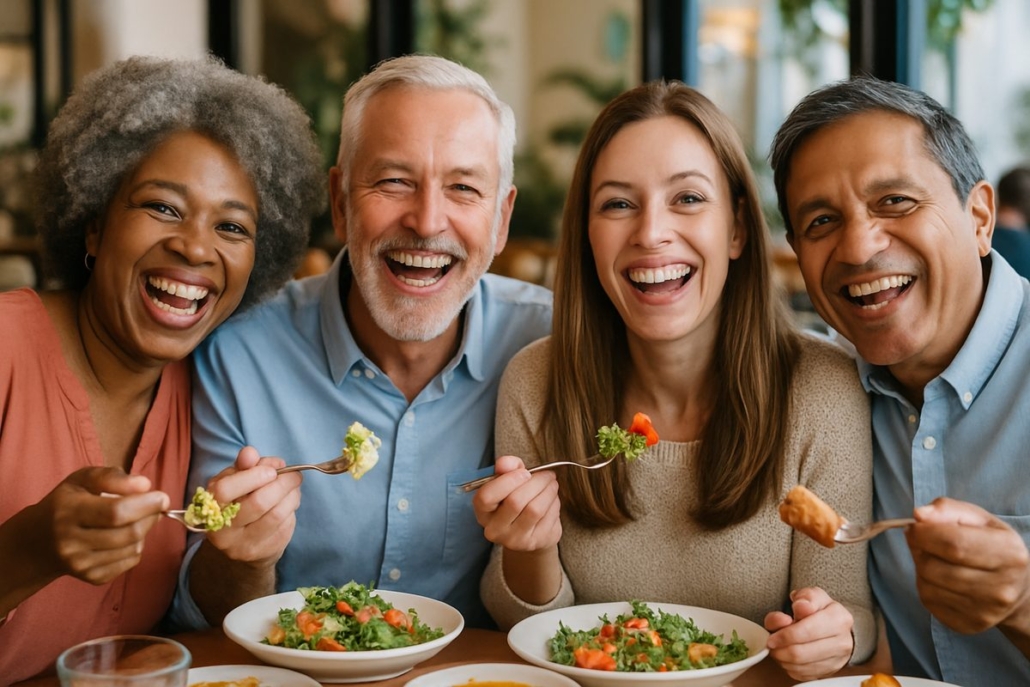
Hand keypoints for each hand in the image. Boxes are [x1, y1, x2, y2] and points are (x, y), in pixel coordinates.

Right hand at [39, 467, 167, 584]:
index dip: (146, 505)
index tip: (162, 497)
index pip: (116, 512)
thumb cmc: (67, 503)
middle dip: (151, 517)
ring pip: (133, 548)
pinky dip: (136, 547)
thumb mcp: (82, 480)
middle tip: (156, 506)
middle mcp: (71, 541)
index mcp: (68, 511)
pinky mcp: (91, 578)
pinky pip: (130, 562)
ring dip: (145, 531)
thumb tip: (145, 485)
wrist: (39, 542)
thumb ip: (112, 477)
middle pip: (128, 533)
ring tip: (137, 519)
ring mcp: (80, 564)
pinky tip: (124, 537)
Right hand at [202, 446, 301, 565]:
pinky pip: (285, 526)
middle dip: (282, 484)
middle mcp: (222, 531)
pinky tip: (289, 504)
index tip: (272, 470)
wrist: (242, 541)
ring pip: (276, 515)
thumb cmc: (238, 501)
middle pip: (258, 503)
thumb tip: (250, 453)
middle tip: (294, 475)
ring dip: (292, 496)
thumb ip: (243, 466)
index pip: (225, 490)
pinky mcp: (262, 553)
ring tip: (294, 487)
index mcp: (210, 507)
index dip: (253, 476)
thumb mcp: (235, 480)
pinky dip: (291, 510)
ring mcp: (242, 546)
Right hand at [472, 455, 560, 551]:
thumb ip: (507, 467)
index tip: (525, 472)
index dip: (507, 481)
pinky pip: (549, 518)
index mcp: (483, 512)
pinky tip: (552, 500)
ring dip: (549, 491)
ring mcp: (515, 540)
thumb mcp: (509, 481)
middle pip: (515, 501)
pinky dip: (554, 503)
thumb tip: (504, 463)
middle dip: (536, 482)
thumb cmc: (516, 499)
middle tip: (547, 475)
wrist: (530, 530)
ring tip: (552, 484)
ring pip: (535, 509)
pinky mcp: (535, 543)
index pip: (486, 497)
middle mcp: (495, 530)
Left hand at [763, 587, 853, 680]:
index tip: (771, 637)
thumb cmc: (819, 609)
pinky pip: (803, 674)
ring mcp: (838, 659)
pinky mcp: (829, 671)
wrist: (835, 625)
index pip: (807, 631)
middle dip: (780, 649)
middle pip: (802, 653)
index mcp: (839, 618)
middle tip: (771, 643)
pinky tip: (786, 655)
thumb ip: (802, 598)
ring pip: (801, 666)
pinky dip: (789, 666)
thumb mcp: (810, 595)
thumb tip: (800, 607)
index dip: (785, 635)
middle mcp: (842, 641)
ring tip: (777, 647)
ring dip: (782, 658)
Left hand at [907, 497, 1029, 637]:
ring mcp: (985, 612)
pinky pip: (928, 601)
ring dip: (921, 567)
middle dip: (919, 550)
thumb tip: (919, 514)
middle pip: (933, 567)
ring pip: (926, 585)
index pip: (953, 543)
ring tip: (936, 559)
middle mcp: (1001, 588)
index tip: (916, 526)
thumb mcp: (978, 520)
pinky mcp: (968, 625)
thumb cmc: (992, 546)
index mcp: (1009, 554)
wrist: (1016, 589)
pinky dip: (926, 585)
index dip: (924, 533)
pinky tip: (941, 579)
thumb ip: (948, 510)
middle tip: (924, 542)